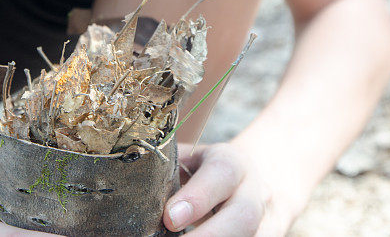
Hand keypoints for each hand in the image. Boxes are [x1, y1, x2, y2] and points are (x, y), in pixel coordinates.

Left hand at [163, 143, 291, 235]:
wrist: (260, 182)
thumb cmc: (207, 173)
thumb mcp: (192, 160)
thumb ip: (166, 169)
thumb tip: (124, 181)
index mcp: (232, 164)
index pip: (221, 174)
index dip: (198, 197)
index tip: (169, 218)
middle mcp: (253, 194)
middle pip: (243, 216)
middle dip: (212, 236)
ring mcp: (265, 223)